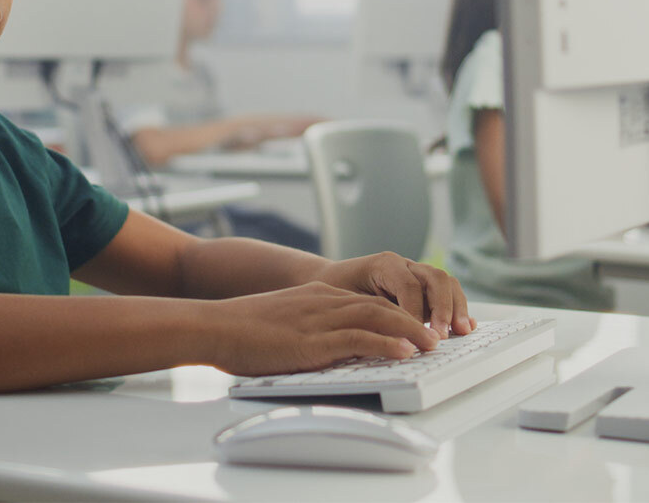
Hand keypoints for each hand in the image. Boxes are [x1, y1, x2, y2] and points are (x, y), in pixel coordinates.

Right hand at [205, 281, 440, 376]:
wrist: (212, 326)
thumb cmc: (237, 330)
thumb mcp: (280, 322)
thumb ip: (306, 329)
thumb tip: (324, 350)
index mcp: (316, 297)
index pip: (366, 301)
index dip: (396, 314)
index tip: (415, 327)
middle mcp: (322, 302)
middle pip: (381, 305)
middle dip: (413, 320)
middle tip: (436, 335)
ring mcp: (318, 319)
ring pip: (377, 317)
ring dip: (410, 330)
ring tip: (432, 344)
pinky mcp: (311, 339)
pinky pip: (358, 338)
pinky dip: (386, 343)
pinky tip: (404, 351)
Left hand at [311, 252, 474, 338]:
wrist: (330, 280)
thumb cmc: (335, 290)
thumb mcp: (344, 300)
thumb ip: (366, 313)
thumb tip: (386, 337)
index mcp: (384, 264)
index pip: (409, 285)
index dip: (415, 311)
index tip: (416, 334)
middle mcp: (405, 266)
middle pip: (435, 278)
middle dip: (443, 307)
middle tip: (442, 334)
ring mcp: (418, 275)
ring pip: (446, 283)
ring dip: (456, 308)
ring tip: (462, 331)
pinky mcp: (425, 290)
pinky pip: (448, 294)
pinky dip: (458, 309)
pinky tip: (466, 326)